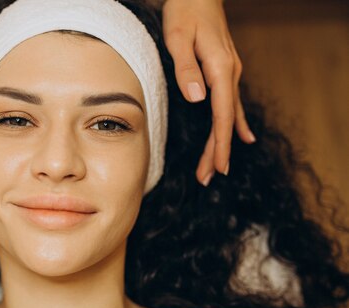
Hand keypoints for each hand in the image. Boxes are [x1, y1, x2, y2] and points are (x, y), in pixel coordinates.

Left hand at [162, 0, 255, 184]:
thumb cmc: (184, 11)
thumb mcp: (178, 38)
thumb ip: (186, 68)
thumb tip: (197, 98)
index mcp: (221, 69)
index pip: (221, 115)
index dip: (220, 144)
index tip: (217, 167)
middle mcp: (230, 73)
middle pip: (226, 120)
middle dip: (217, 151)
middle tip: (207, 177)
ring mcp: (230, 72)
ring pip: (228, 114)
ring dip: (222, 141)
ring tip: (216, 167)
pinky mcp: (224, 70)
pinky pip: (232, 103)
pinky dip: (235, 122)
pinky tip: (243, 136)